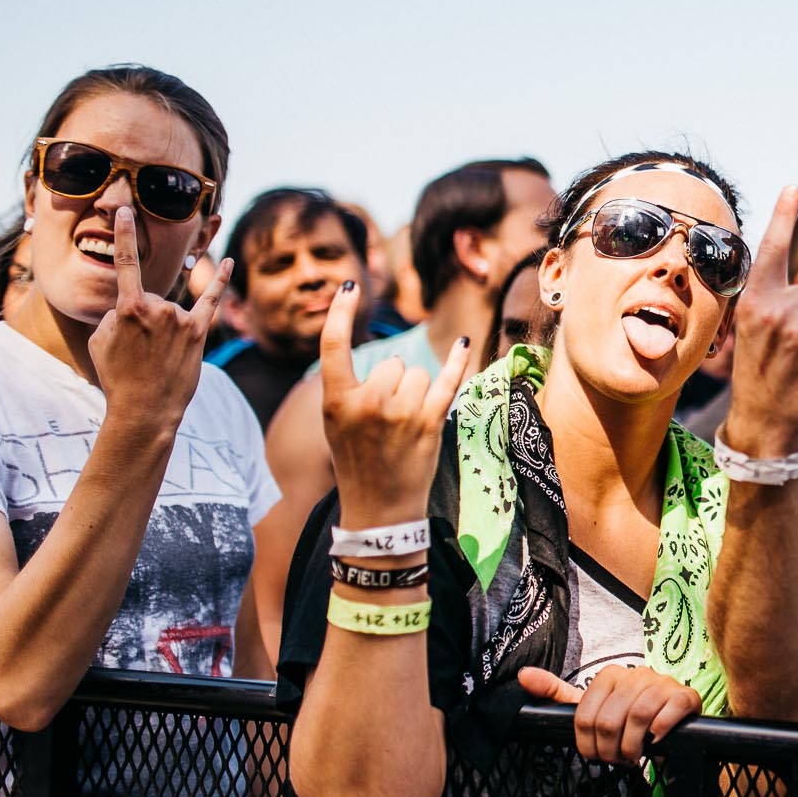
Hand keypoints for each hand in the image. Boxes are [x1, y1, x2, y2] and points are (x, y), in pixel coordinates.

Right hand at [87, 206, 231, 430]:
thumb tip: (131, 307)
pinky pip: (211, 300)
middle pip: (149, 300)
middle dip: (142, 321)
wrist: (144, 409)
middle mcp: (158, 307)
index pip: (125, 264)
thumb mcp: (100, 340)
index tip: (125, 211)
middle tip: (137, 351)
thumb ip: (114, 314)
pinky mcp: (199, 332)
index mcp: (128, 307)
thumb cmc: (117, 376)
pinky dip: (220, 280)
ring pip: (169, 310)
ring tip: (155, 357)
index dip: (123, 235)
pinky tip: (229, 262)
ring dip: (161, 330)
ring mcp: (181, 319)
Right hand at [318, 281, 473, 529]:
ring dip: (416, 392)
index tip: (350, 286)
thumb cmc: (357, 462)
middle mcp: (367, 403)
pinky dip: (458, 362)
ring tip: (404, 426)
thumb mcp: (336, 425)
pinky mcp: (431, 421)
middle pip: (391, 364)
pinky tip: (464, 344)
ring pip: (416, 374)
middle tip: (386, 422)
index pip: (333, 346)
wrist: (380, 509)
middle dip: (393, 384)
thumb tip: (387, 357)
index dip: (341, 313)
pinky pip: (447, 380)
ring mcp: (401, 412)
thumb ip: (350, 389)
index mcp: (336, 401)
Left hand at [518, 664, 701, 764]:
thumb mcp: (591, 708)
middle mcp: (636, 674)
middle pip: (609, 720)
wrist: (668, 724)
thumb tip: (523, 675)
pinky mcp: (685, 695)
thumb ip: (556, 694)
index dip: (589, 745)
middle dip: (611, 750)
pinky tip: (656, 741)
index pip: (586, 717)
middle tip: (617, 760)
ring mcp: (663, 683)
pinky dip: (660, 731)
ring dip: (633, 746)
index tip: (598, 755)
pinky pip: (670, 711)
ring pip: (639, 716)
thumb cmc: (626, 718)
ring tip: (633, 756)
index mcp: (610, 675)